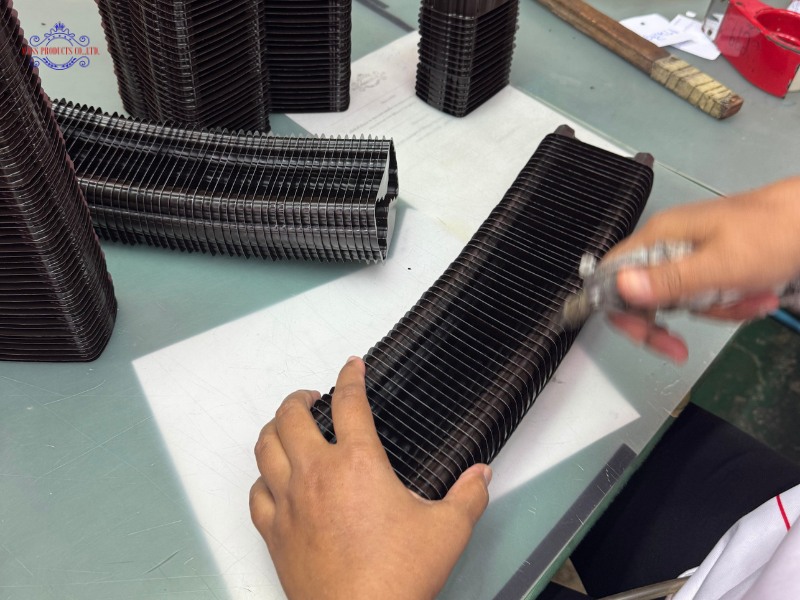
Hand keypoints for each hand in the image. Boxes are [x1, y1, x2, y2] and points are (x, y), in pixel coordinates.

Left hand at [250, 356, 491, 599]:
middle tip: (312, 396)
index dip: (351, 376)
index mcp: (358, 463)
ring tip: (286, 425)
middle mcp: (316, 473)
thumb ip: (469, 495)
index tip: (353, 365)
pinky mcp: (274, 531)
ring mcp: (289, 502)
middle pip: (291, 416)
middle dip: (300, 397)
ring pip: (265, 447)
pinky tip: (272, 479)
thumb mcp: (448, 530)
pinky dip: (263, 478)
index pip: (349, 402)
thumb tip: (482, 474)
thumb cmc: (397, 576)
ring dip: (274, 428)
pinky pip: (255, 493)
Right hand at [606, 177, 799, 362]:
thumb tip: (621, 287)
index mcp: (660, 236)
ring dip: (715, 311)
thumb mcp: (720, 265)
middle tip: (679, 348)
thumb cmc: (773, 234)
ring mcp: (690, 253)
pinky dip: (730, 303)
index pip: (613, 275)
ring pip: (680, 301)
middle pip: (644, 295)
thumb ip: (669, 279)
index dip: (619, 308)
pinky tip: (756, 296)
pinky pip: (705, 296)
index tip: (640, 334)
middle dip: (672, 322)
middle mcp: (668, 244)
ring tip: (750, 301)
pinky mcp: (710, 263)